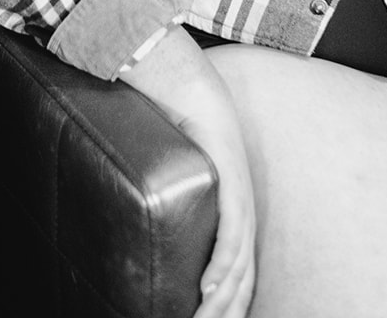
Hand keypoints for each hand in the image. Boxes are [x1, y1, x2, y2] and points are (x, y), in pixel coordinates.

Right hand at [181, 93, 256, 317]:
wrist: (191, 90)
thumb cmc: (182, 133)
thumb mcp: (181, 184)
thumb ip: (173, 210)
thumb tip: (143, 231)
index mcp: (234, 217)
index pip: (240, 276)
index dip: (230, 307)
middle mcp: (243, 213)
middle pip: (242, 281)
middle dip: (224, 315)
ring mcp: (241, 200)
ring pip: (237, 267)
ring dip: (220, 303)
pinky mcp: (232, 185)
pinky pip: (231, 236)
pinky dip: (221, 267)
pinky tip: (210, 291)